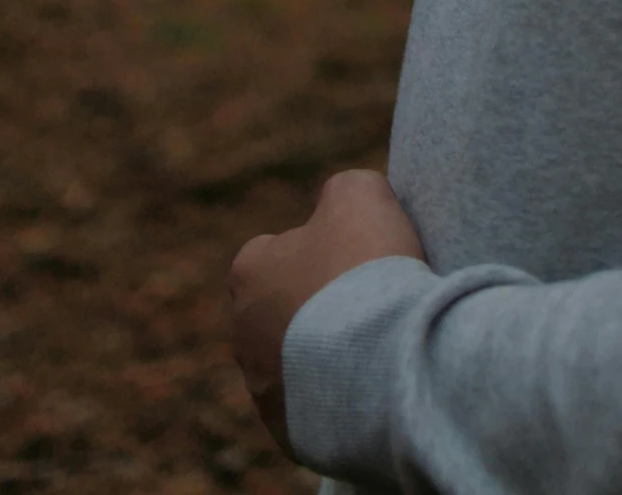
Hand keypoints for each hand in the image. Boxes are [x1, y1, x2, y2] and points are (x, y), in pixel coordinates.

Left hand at [228, 169, 425, 453]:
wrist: (380, 357)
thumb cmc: (364, 266)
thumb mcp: (359, 193)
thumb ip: (341, 191)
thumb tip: (340, 206)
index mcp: (248, 272)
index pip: (271, 252)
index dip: (316, 249)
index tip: (352, 254)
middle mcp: (242, 332)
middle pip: (282, 309)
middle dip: (317, 304)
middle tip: (367, 299)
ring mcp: (263, 387)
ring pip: (295, 360)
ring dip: (327, 350)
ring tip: (376, 341)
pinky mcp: (289, 431)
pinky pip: (313, 405)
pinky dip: (338, 392)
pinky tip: (373, 377)